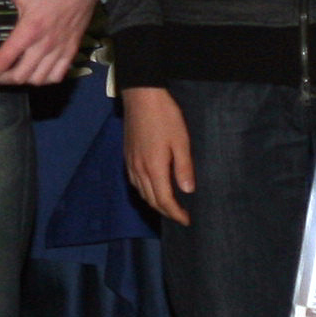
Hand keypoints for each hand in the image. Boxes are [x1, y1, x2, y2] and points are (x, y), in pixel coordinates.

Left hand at [0, 0, 99, 85]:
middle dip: (2, 79)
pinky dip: (45, 79)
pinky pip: (58, 75)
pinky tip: (36, 72)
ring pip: (39, 79)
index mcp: (30, 28)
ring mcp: (60, 48)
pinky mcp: (72, 49)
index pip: (4, 59)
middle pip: (20, 76)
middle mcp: (45, 43)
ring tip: (12, 73)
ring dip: (22, 80)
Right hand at [121, 86, 191, 223]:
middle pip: (151, 200)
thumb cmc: (165, 116)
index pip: (164, 200)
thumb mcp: (181, 141)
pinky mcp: (127, 155)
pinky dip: (144, 192)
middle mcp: (139, 169)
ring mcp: (131, 163)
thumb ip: (184, 167)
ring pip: (141, 193)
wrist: (141, 96)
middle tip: (180, 216)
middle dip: (166, 212)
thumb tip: (188, 191)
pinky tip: (152, 188)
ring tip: (169, 206)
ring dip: (155, 203)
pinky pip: (134, 182)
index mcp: (154, 168)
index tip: (187, 220)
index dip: (176, 213)